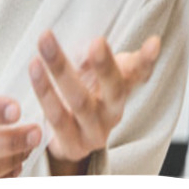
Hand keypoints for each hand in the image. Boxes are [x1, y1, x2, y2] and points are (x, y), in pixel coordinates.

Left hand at [28, 31, 160, 172]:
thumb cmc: (90, 94)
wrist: (71, 136)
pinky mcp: (72, 146)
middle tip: (95, 42)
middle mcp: (113, 115)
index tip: (154, 42)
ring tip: (45, 46)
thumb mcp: (107, 74)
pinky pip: (56, 119)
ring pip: (79, 102)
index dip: (146, 60)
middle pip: (113, 89)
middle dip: (104, 65)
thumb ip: (120, 59)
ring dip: (61, 71)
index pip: (140, 73)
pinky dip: (44, 93)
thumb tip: (145, 43)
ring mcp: (94, 133)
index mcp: (124, 91)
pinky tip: (34, 69)